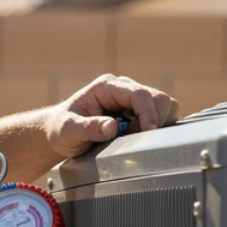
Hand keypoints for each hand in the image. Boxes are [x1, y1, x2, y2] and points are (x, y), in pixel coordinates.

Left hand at [46, 73, 179, 160]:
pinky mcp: (140, 109)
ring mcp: (133, 98)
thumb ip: (88, 128)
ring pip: (165, 106)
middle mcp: (123, 88)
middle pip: (158, 98)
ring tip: (132, 138)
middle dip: (154, 120)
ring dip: (157, 124)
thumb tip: (111, 127)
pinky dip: (157, 128)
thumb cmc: (62, 130)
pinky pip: (162, 115)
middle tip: (134, 139)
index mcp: (106, 87)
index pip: (139, 94)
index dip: (148, 113)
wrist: (61, 133)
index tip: (149, 132)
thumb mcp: (69, 131)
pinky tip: (136, 137)